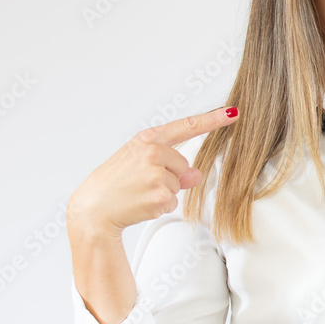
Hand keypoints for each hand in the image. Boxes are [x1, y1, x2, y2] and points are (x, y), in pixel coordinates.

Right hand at [67, 106, 239, 237]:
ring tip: (137, 193)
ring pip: (179, 186)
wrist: (92, 210)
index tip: (233, 113)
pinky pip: (173, 202)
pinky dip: (160, 207)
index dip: (212, 120)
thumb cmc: (114, 184)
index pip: (186, 126)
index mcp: (147, 140)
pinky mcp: (160, 195)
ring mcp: (157, 173)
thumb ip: (170, 163)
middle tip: (140, 183)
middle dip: (169, 178)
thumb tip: (196, 175)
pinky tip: (139, 204)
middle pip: (183, 166)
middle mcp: (153, 152)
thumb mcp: (140, 165)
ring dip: (163, 194)